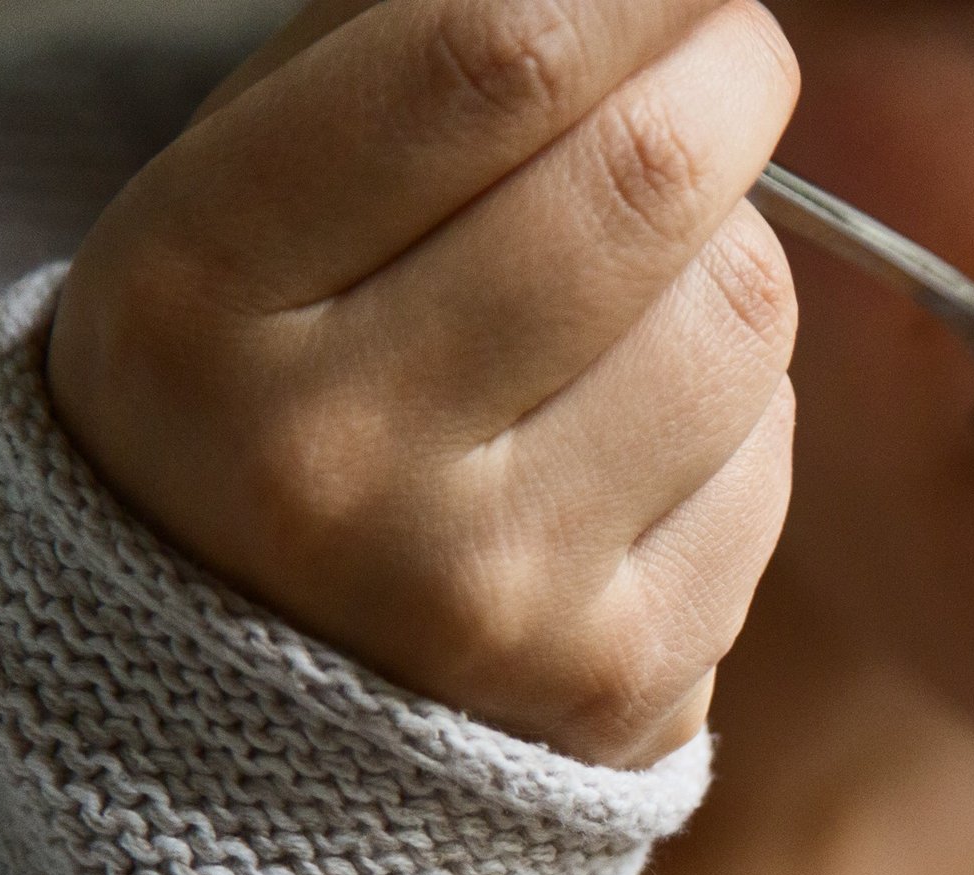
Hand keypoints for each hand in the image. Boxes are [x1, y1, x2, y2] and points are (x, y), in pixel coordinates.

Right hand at [47, 0, 801, 767]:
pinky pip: (769, 455)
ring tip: (647, 278)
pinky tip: (643, 430)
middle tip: (728, 61)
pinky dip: (741, 407)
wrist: (246, 710)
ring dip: (732, 253)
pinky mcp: (619, 671)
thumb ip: (402, 60)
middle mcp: (336, 452)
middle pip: (645, 177)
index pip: (491, 58)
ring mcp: (489, 581)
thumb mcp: (244, 207)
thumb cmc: (270, 394)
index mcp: (204, 291)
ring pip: (739, 314)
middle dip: (731, 78)